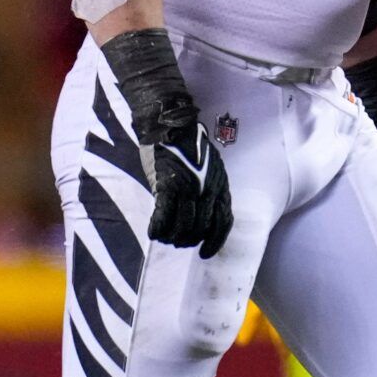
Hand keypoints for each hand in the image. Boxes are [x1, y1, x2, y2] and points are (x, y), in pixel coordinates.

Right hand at [147, 97, 234, 257]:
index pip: (223, 222)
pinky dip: (158, 228)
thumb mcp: (212, 167)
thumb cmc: (189, 145)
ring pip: (183, 226)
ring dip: (172, 238)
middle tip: (177, 242)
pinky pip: (164, 216)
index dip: (215, 241)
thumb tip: (203, 213)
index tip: (205, 253)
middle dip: (188, 240)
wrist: (171, 124)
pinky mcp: (168, 184)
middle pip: (201, 228)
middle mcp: (208, 190)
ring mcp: (189, 188)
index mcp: (221, 186)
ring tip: (164, 237)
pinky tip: (153, 232)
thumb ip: (210, 189)